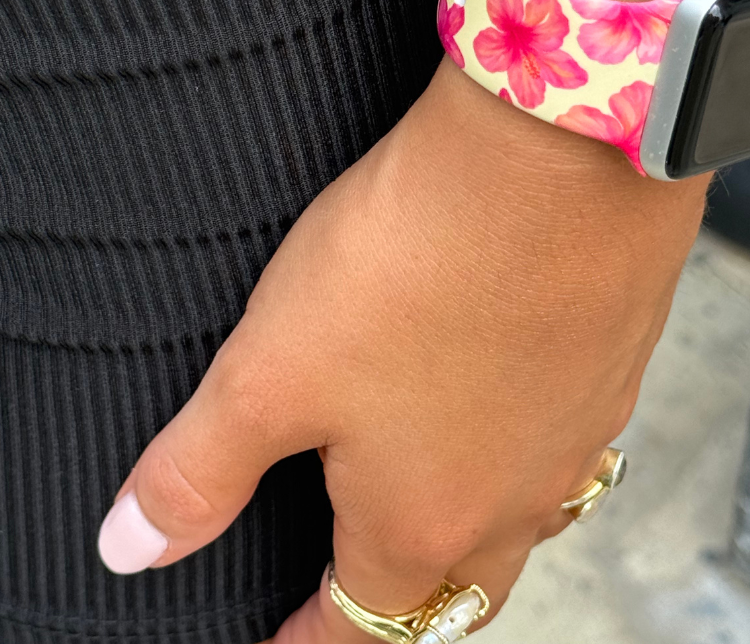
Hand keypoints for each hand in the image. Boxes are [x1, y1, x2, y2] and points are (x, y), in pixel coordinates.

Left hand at [96, 55, 707, 641]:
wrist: (561, 154)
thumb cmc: (419, 260)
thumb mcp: (273, 368)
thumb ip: (199, 470)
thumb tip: (132, 547)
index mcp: (428, 520)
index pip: (362, 629)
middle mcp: (520, 498)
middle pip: (457, 590)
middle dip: (402, 601)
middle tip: (362, 583)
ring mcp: (580, 431)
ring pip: (524, 513)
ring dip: (472, 516)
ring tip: (432, 480)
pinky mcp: (616, 361)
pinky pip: (567, 432)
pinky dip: (524, 434)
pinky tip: (502, 382)